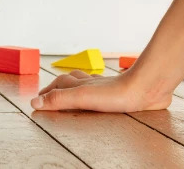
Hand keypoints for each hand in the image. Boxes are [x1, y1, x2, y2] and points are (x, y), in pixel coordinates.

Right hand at [31, 70, 171, 111]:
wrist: (148, 88)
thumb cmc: (117, 93)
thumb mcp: (82, 97)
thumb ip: (59, 100)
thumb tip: (36, 103)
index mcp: (82, 84)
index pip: (59, 85)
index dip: (47, 92)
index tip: (38, 99)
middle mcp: (94, 84)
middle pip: (72, 81)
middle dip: (60, 86)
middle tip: (51, 93)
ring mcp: (109, 88)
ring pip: (89, 83)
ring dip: (79, 85)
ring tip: (74, 89)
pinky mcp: (123, 96)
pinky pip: (108, 93)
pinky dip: (101, 93)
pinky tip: (105, 97)